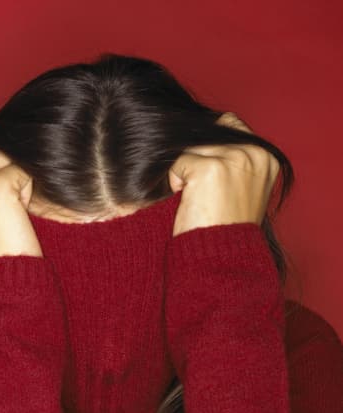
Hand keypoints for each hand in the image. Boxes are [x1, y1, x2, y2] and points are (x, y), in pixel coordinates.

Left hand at [168, 112, 280, 236]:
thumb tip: (201, 132)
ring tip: (197, 199)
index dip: (207, 147)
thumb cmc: (225, 228)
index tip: (204, 175)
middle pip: (205, 136)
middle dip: (195, 162)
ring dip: (184, 173)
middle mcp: (254, 153)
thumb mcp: (241, 189)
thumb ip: (232, 161)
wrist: (221, 259)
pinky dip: (175, 182)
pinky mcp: (210, 168)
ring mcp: (233, 159)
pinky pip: (177, 162)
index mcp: (267, 158)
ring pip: (190, 148)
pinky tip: (189, 202)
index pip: (229, 125)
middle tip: (202, 195)